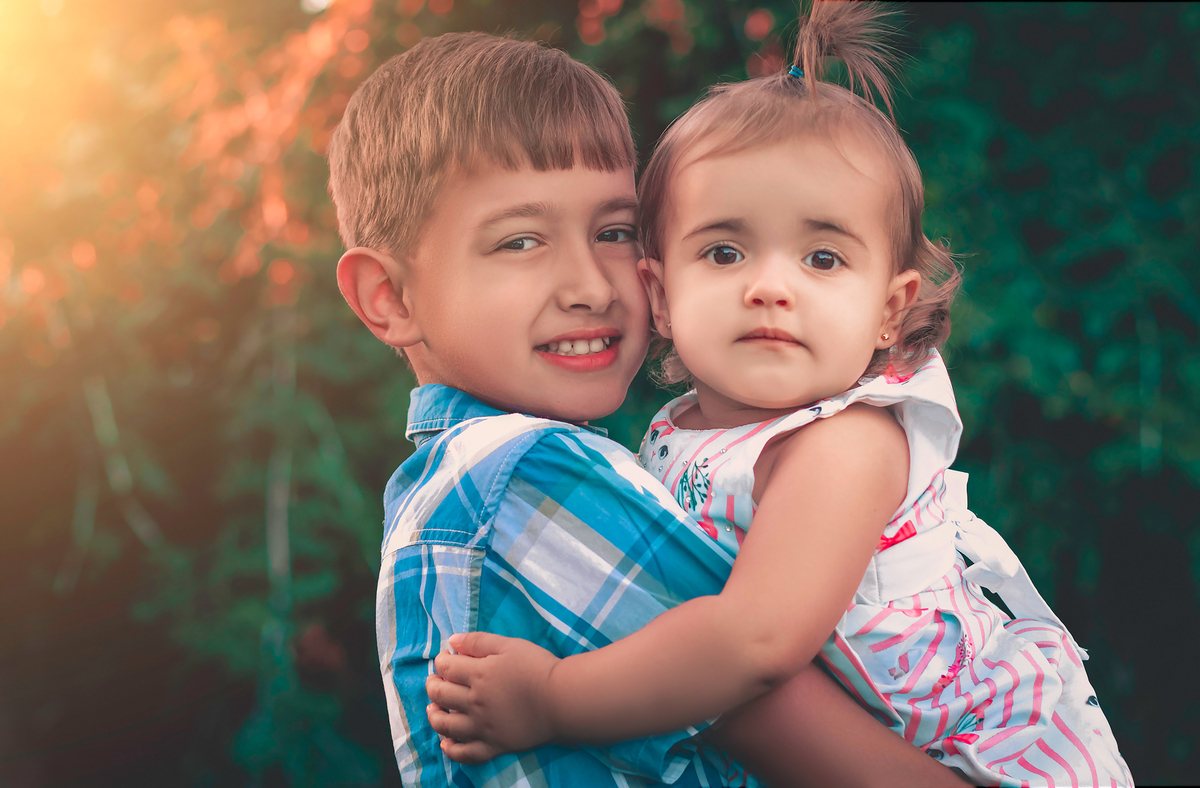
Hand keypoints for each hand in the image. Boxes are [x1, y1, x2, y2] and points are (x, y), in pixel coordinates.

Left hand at [425, 631, 561, 763]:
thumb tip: (452, 641)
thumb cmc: (538, 668)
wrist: (562, 699)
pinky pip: (466, 753)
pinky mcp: (494, 745)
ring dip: (434, 716)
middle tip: (435, 681)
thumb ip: (479, 641)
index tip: (445, 658)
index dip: (441, 661)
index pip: (446, 668)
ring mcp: (482, 726)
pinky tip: (446, 743)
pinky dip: (452, 750)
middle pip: (441, 695)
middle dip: (432, 685)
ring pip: (446, 725)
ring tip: (433, 709)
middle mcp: (475, 702)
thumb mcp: (509, 645)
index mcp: (478, 674)